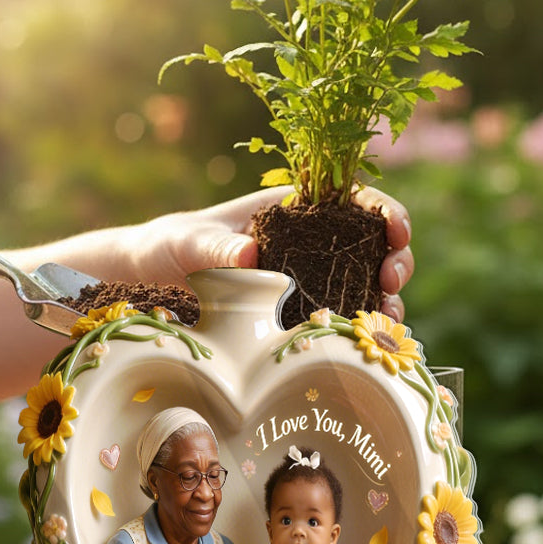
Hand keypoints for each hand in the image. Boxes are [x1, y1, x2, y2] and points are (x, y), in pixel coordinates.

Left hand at [60, 187, 412, 320]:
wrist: (147, 284)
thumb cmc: (167, 248)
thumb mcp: (187, 242)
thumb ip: (216, 245)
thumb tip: (252, 254)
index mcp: (290, 209)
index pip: (353, 200)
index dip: (384, 210)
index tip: (395, 230)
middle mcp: (307, 243)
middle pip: (371, 245)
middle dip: (395, 259)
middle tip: (391, 280)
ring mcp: (305, 281)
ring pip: (364, 286)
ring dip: (386, 302)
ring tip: (388, 318)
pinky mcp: (296, 317)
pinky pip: (339, 320)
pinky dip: (360, 331)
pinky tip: (366, 343)